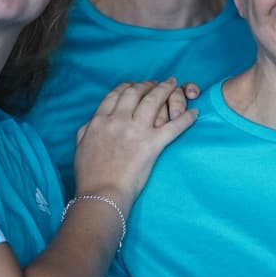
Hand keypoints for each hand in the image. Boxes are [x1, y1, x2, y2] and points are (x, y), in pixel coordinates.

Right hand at [71, 78, 197, 206]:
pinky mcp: (152, 144)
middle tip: (156, 82)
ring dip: (165, 89)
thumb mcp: (81, 146)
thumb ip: (88, 129)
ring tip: (173, 83)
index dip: (128, 86)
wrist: (102, 193)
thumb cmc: (89, 175)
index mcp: (100, 120)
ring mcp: (136, 131)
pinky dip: (186, 118)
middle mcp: (118, 120)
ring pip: (153, 101)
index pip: (116, 95)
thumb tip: (94, 121)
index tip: (135, 84)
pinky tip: (194, 112)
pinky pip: (174, 126)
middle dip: (147, 84)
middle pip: (135, 92)